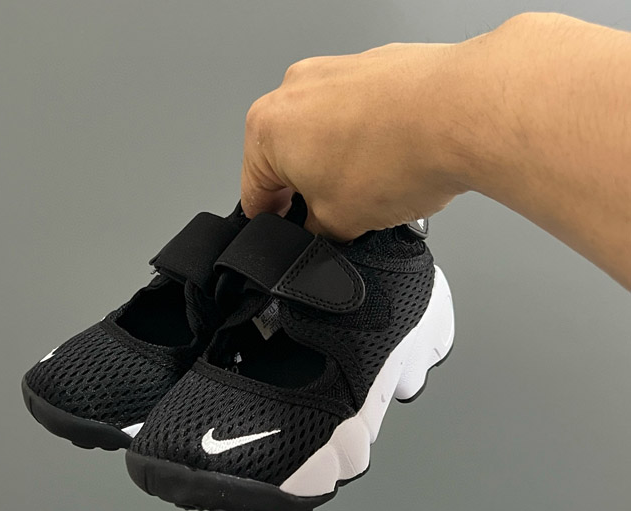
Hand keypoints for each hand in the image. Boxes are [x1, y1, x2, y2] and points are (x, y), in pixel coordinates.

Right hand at [240, 42, 465, 239]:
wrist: (466, 110)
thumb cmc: (402, 153)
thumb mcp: (341, 221)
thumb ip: (318, 231)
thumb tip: (321, 228)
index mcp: (268, 127)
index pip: (254, 191)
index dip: (272, 223)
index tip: (289, 234)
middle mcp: (295, 90)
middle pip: (288, 156)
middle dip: (309, 189)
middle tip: (340, 216)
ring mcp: (336, 72)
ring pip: (324, 132)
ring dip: (340, 162)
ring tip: (377, 186)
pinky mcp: (374, 66)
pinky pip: (359, 112)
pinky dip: (369, 137)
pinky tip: (396, 158)